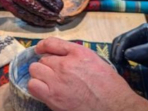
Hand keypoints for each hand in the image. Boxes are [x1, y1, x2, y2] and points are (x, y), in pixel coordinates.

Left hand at [28, 37, 147, 110]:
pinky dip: (36, 87)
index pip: (52, 43)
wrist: (114, 106)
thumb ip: (77, 56)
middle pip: (43, 59)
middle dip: (46, 65)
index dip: (43, 46)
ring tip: (47, 82)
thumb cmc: (110, 87)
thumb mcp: (96, 61)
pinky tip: (44, 90)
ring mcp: (58, 81)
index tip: (40, 50)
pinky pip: (33, 86)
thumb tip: (61, 56)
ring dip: (39, 75)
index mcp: (79, 53)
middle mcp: (66, 64)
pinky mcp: (53, 97)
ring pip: (35, 71)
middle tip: (52, 73)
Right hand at [111, 23, 147, 71]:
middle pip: (121, 42)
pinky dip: (123, 61)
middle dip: (116, 52)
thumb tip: (125, 54)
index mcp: (142, 30)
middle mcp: (138, 36)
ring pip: (122, 49)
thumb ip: (143, 51)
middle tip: (116, 64)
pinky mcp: (140, 54)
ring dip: (118, 56)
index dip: (120, 48)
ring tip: (119, 66)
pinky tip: (124, 67)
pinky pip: (127, 56)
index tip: (118, 59)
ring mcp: (138, 45)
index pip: (126, 38)